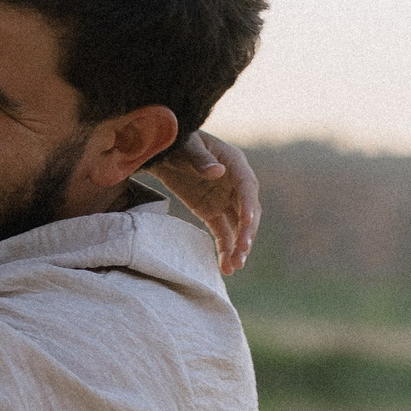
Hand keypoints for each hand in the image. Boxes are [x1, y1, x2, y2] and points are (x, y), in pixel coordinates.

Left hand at [153, 129, 259, 274]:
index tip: (247, 222)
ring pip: (238, 226)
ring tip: (235, 266)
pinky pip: (223, 233)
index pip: (246, 186)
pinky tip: (226, 268)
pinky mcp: (213, 212)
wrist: (162, 153)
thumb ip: (200, 159)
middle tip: (242, 250)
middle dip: (246, 232)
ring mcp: (225, 200)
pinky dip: (225, 249)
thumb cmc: (178, 143)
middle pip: (247, 210)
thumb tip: (218, 171)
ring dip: (239, 246)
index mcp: (235, 164)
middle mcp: (235, 184)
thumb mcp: (187, 147)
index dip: (248, 204)